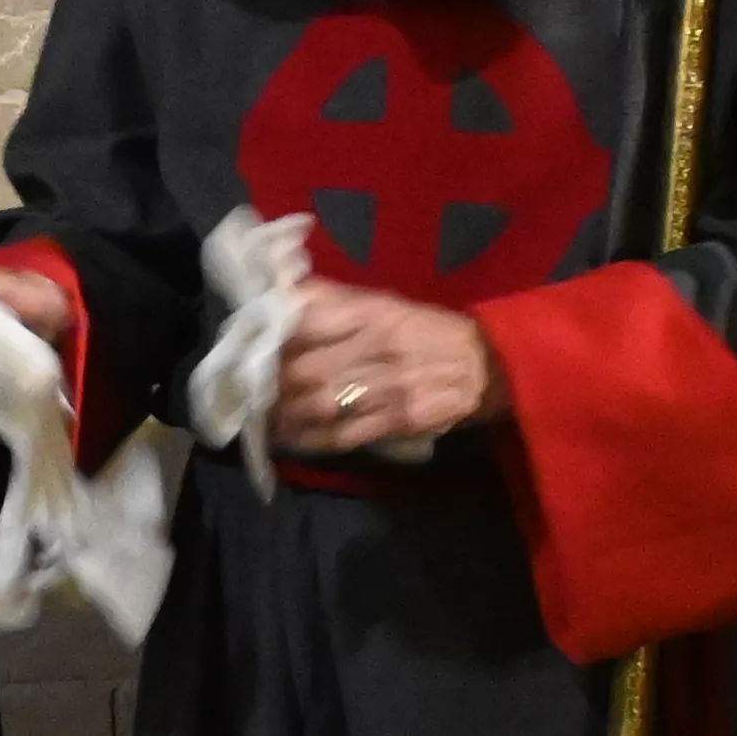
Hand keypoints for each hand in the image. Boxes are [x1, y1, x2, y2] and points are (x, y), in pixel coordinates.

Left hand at [272, 280, 503, 452]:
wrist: (485, 365)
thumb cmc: (426, 331)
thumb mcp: (385, 304)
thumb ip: (334, 301)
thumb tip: (283, 293)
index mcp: (373, 313)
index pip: (310, 321)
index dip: (274, 338)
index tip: (252, 349)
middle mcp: (379, 347)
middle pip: (309, 369)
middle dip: (274, 386)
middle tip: (251, 394)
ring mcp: (389, 387)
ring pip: (322, 405)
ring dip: (286, 417)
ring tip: (265, 420)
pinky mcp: (400, 420)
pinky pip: (346, 434)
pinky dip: (313, 441)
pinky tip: (293, 442)